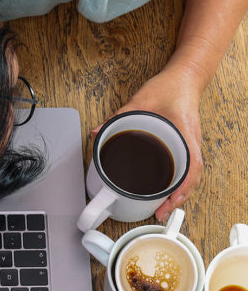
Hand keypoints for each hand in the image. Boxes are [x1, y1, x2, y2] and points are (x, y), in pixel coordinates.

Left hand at [92, 65, 203, 221]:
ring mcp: (191, 144)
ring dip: (180, 193)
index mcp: (184, 132)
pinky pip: (188, 168)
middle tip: (161, 213)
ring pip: (191, 175)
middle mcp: (191, 141)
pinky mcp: (187, 144)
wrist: (184, 77)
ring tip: (164, 208)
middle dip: (179, 198)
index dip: (181, 187)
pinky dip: (180, 183)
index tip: (169, 201)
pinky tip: (169, 192)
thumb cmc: (169, 87)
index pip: (191, 166)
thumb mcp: (140, 101)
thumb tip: (97, 132)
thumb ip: (117, 117)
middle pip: (193, 177)